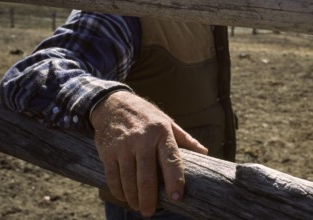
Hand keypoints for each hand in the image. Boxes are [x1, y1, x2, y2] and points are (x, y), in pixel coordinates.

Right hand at [90, 91, 207, 216]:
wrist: (113, 104)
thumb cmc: (146, 116)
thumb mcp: (167, 122)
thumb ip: (185, 139)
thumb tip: (205, 153)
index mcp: (162, 133)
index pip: (171, 160)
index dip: (175, 180)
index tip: (176, 197)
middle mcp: (142, 140)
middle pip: (146, 176)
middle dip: (149, 199)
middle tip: (150, 212)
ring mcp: (123, 146)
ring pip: (128, 180)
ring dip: (133, 198)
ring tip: (138, 207)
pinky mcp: (108, 151)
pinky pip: (113, 177)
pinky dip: (118, 191)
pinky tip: (124, 197)